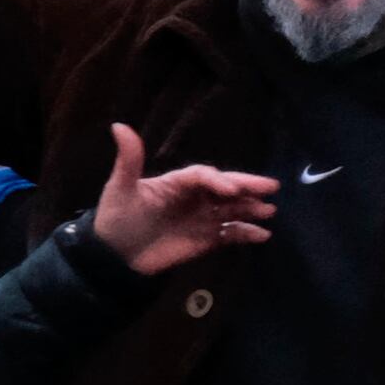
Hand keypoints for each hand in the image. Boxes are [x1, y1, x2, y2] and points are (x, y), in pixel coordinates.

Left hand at [89, 120, 280, 273]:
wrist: (114, 259)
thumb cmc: (117, 219)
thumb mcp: (120, 188)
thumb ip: (128, 160)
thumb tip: (119, 125)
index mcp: (176, 182)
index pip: (203, 176)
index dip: (218, 180)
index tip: (231, 190)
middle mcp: (194, 196)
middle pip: (225, 188)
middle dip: (247, 186)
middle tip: (270, 187)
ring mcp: (201, 218)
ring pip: (232, 209)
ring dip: (251, 208)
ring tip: (269, 211)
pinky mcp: (205, 240)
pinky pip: (230, 234)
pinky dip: (246, 233)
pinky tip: (262, 235)